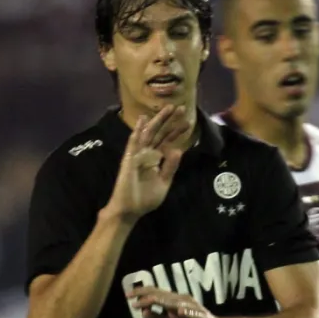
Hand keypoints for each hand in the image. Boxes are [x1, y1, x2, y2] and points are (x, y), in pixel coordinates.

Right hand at [107, 106, 190, 220]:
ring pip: (149, 133)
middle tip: (181, 108)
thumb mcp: (164, 182)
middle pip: (160, 133)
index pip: (168, 141)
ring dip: (158, 120)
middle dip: (170, 121)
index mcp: (156, 159)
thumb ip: (170, 167)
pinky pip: (134, 142)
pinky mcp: (129, 159)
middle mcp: (147, 153)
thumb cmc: (145, 198)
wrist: (130, 209)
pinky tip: (143, 119)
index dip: (177, 132)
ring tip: (168, 108)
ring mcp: (138, 154)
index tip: (188, 122)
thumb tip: (179, 150)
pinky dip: (138, 131)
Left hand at [128, 286, 232, 317]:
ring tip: (148, 301)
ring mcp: (193, 308)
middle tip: (130, 295)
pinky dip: (187, 312)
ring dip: (161, 301)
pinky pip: (194, 314)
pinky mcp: (203, 317)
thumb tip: (143, 312)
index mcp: (174, 303)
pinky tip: (179, 312)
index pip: (156, 294)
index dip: (142, 293)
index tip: (128, 296)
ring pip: (175, 302)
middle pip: (162, 294)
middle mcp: (182, 301)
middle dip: (146, 294)